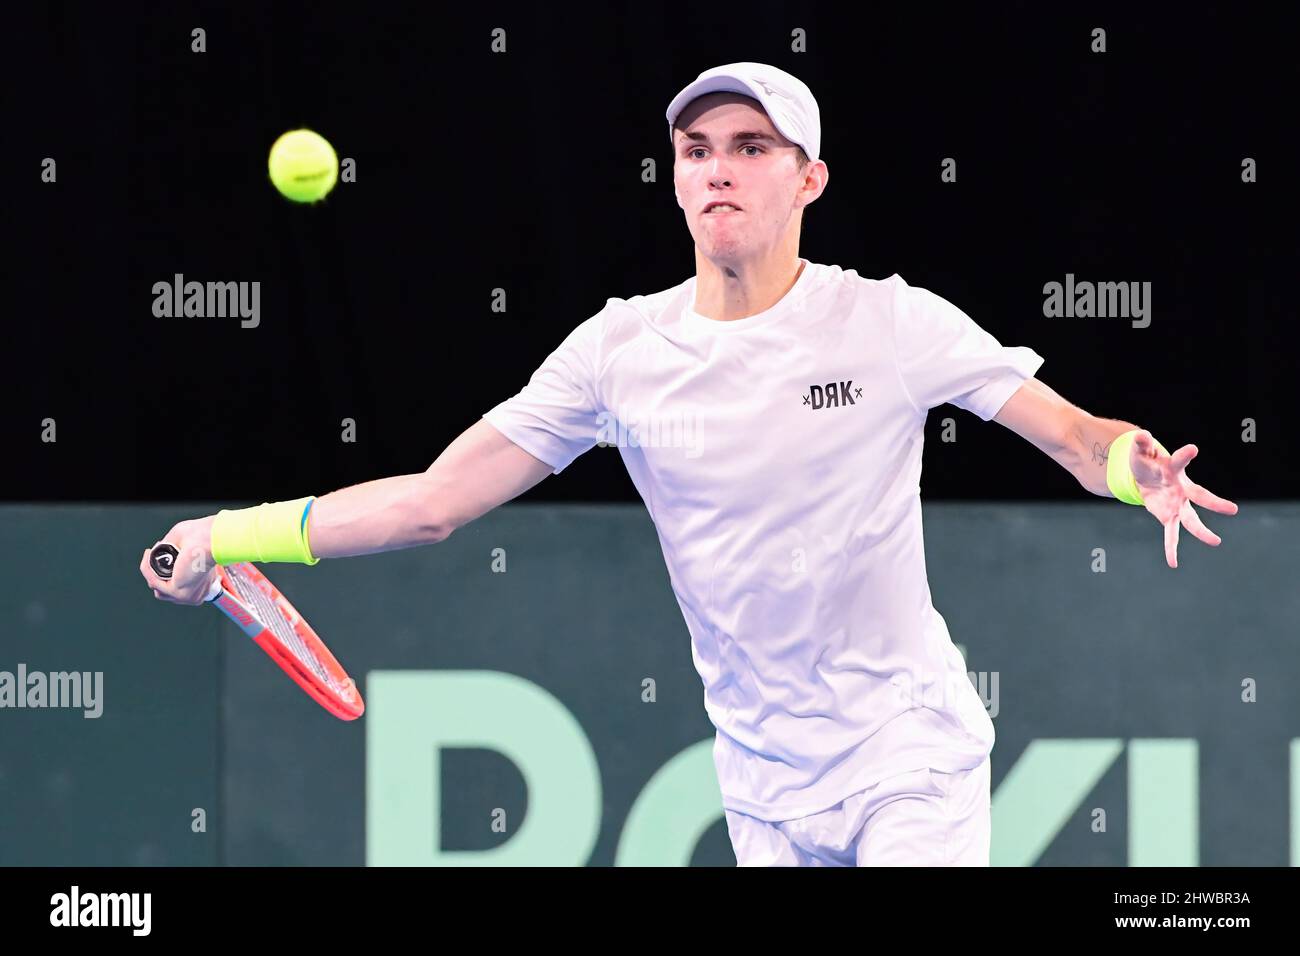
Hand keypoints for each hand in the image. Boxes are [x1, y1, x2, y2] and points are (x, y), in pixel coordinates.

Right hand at [140, 515, 219, 605]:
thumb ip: (177, 556)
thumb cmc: (206, 541)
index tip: (162, 560)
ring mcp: (185, 596)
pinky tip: (148, 553)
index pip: (179, 590)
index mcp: (203, 587)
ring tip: (151, 552)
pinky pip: (153, 581)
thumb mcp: (190, 550)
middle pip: (165, 591)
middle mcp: (195, 595)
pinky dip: (147, 567)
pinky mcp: (176, 590)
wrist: (210, 540)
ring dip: (150, 570)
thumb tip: (162, 553)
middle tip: (156, 554)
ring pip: (157, 587)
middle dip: (157, 573)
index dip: (166, 576)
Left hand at [1128, 431, 1238, 568]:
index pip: (1181, 460)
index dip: (1185, 455)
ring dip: (1202, 531)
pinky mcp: (1168, 516)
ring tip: (1215, 541)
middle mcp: (1182, 489)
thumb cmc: (1146, 462)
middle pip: (1201, 496)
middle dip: (1215, 503)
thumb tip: (1140, 435)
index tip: (1192, 450)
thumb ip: (1142, 444)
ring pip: (1192, 520)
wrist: (1144, 478)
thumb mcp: (1140, 452)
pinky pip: (1171, 534)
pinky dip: (1171, 548)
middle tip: (1233, 509)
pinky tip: (1172, 563)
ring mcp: (1178, 504)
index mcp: (1175, 468)